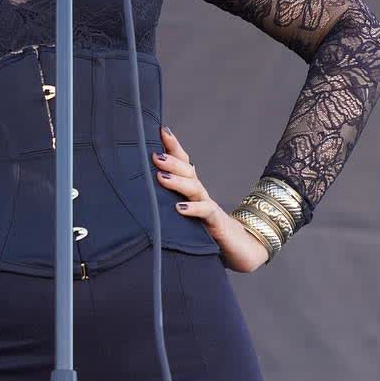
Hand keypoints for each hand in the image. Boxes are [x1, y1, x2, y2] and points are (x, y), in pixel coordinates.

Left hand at [153, 127, 269, 271]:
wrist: (240, 250)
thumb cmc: (206, 233)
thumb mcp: (182, 218)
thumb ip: (165, 208)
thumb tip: (138, 197)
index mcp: (192, 191)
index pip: (184, 163)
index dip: (174, 147)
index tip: (162, 130)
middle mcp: (200, 195)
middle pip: (188, 171)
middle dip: (172, 160)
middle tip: (154, 154)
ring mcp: (209, 207)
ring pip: (195, 188)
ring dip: (177, 181)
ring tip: (161, 176)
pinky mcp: (216, 224)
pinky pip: (205, 212)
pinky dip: (193, 209)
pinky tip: (179, 208)